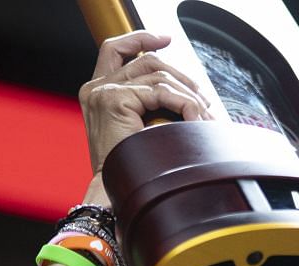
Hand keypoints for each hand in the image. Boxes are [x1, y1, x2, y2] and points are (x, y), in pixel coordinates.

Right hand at [80, 31, 213, 172]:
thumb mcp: (136, 129)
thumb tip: (184, 91)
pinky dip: (183, 103)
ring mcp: (103, 92)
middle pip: (145, 59)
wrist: (113, 195)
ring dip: (187, 94)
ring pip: (158, 74)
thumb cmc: (129, 171)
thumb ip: (147, 104)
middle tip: (202, 99)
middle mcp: (96, 88)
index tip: (166, 39)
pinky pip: (160, 91)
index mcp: (98, 93)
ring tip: (202, 116)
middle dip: (180, 74)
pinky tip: (193, 120)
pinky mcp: (114, 99)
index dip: (141, 38)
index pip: (117, 50)